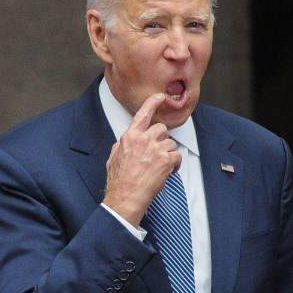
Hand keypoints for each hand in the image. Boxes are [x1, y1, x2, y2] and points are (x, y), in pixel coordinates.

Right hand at [101, 93, 180, 225]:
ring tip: (161, 166)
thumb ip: (124, 144)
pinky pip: (177, 155)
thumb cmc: (119, 180)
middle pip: (161, 129)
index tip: (160, 96)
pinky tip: (168, 171)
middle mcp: (143, 139)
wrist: (126, 196)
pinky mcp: (166, 160)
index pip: (143, 114)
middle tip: (158, 153)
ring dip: (169, 153)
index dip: (153, 102)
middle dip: (162, 140)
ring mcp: (155, 149)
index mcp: (130, 137)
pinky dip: (175, 164)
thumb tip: (129, 141)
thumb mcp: (114, 156)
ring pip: (171, 142)